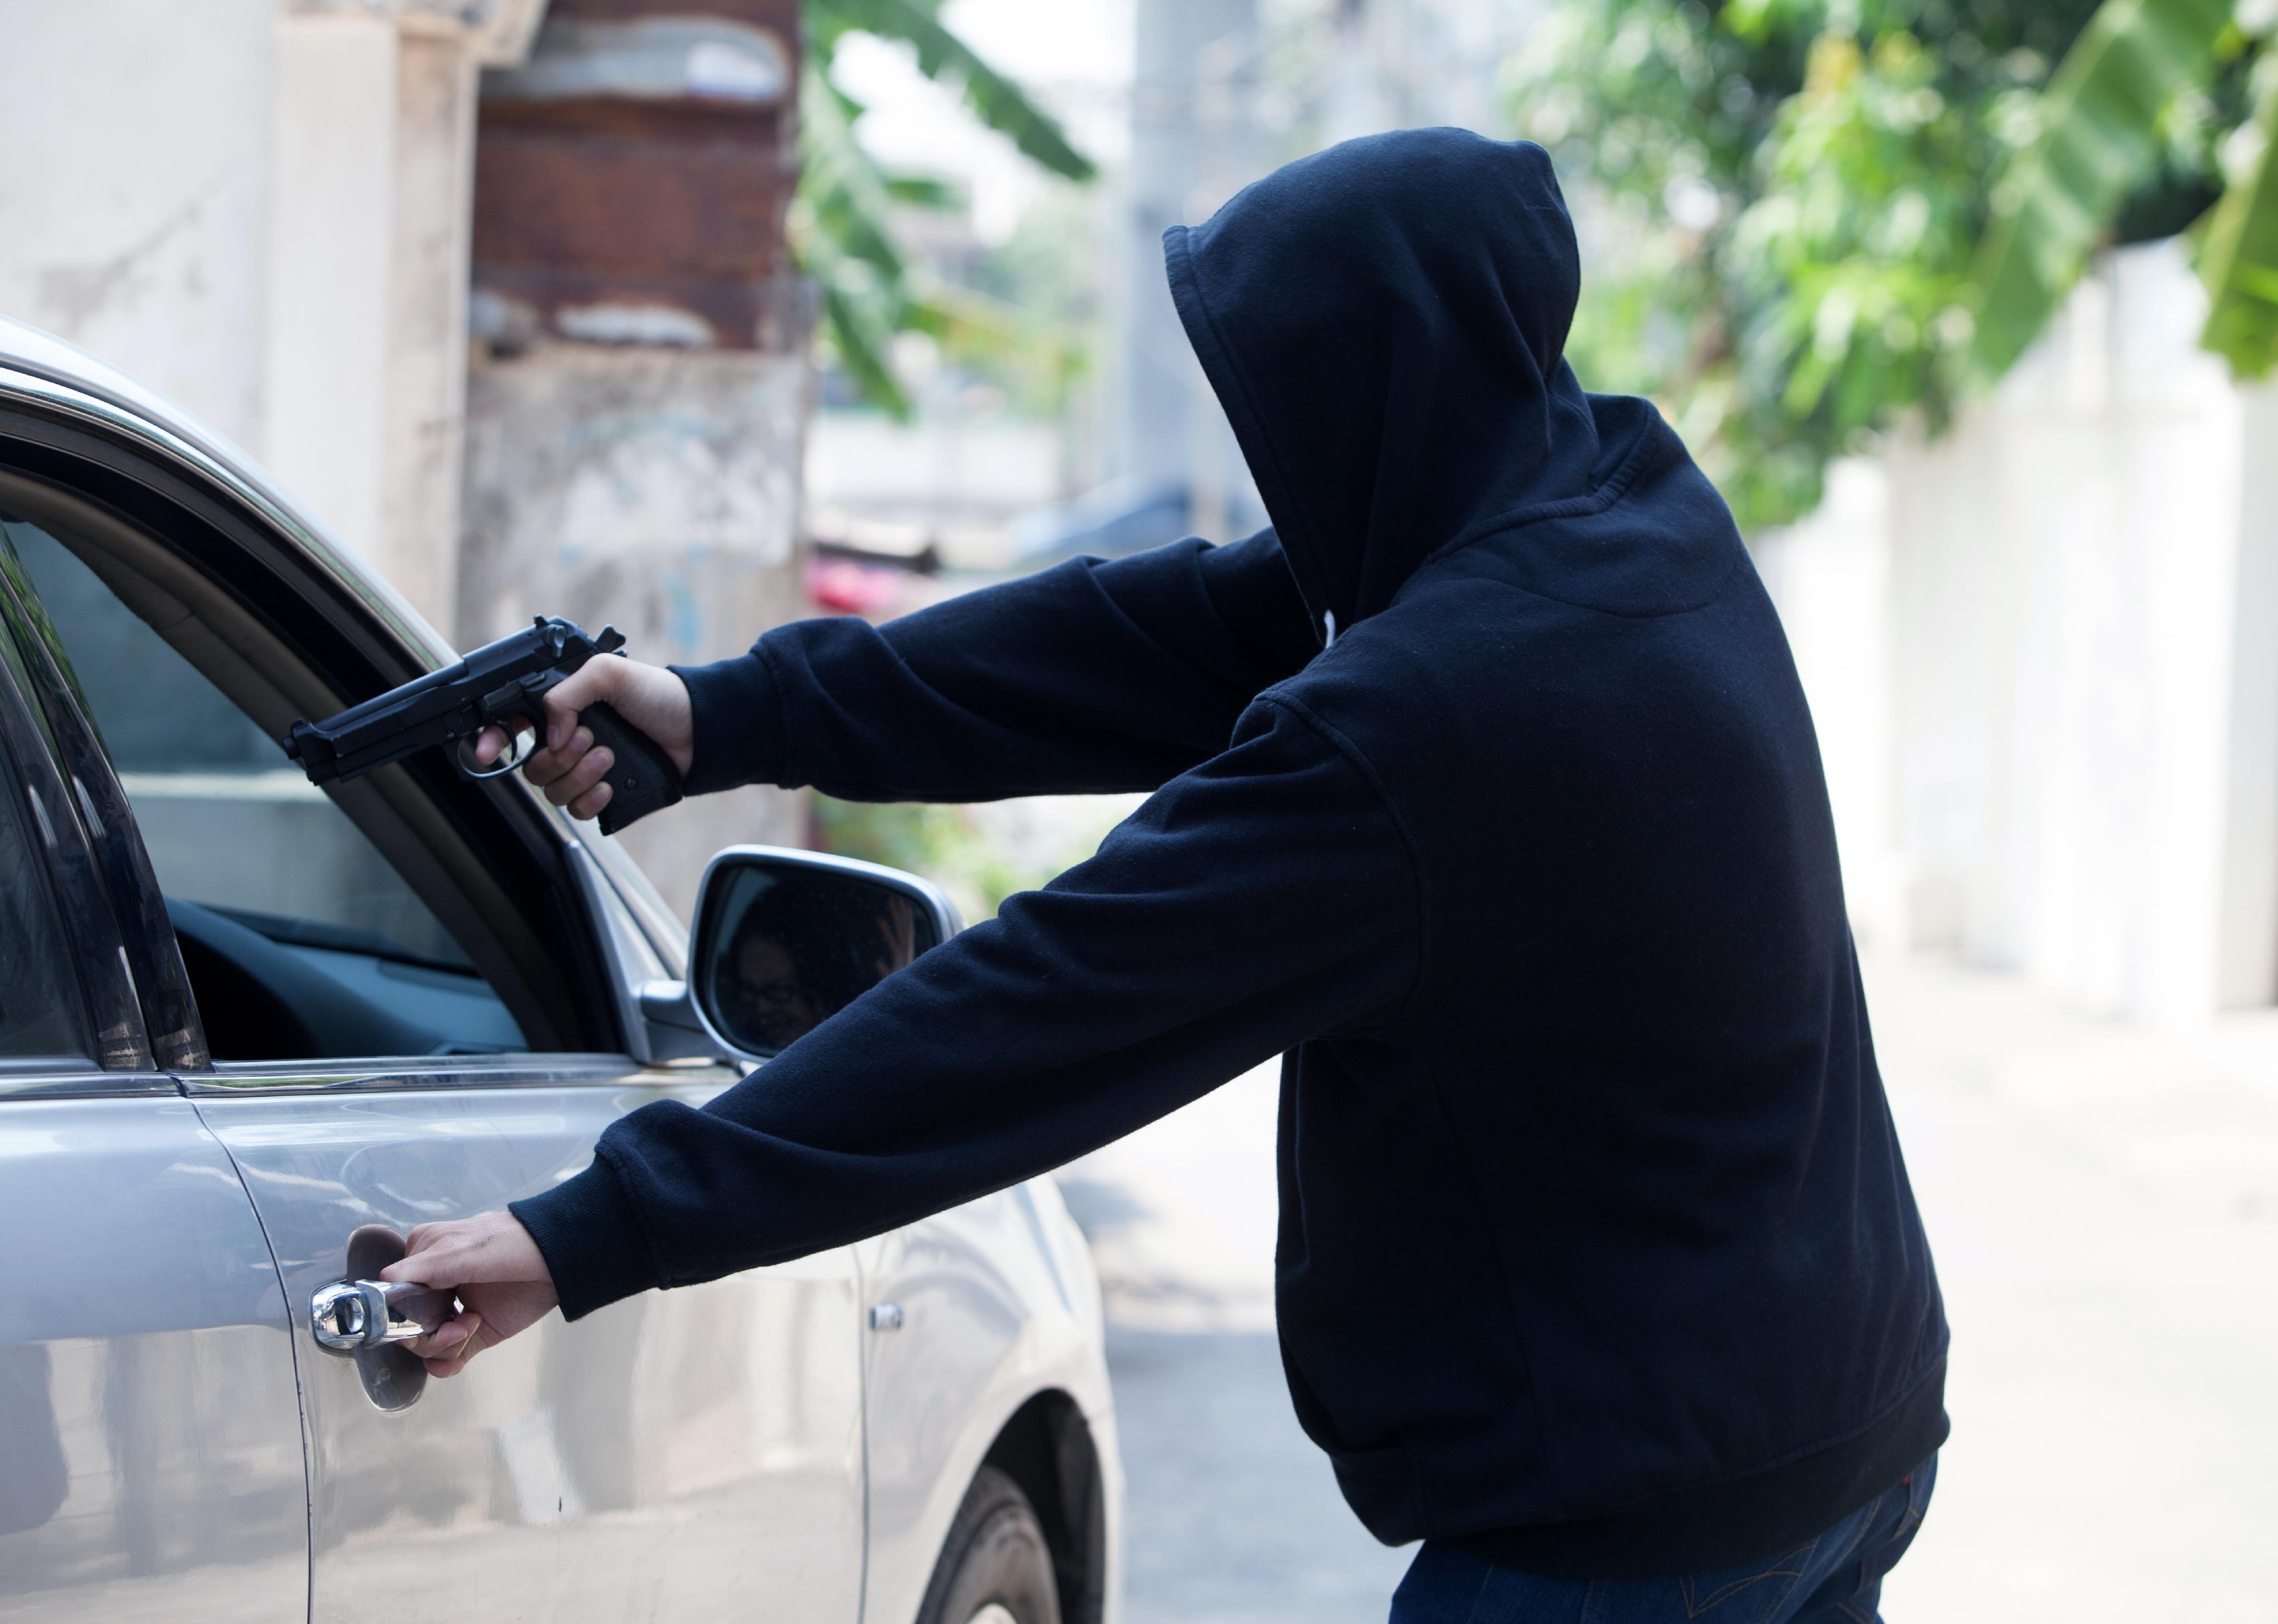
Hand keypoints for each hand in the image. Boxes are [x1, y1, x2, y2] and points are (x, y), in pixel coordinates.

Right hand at [381, 1210, 558, 1376]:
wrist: (557, 1259)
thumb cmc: (510, 1244)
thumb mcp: (461, 1250)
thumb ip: (421, 1267)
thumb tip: (382, 1281)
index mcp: (424, 1259)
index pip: (393, 1297)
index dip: (404, 1315)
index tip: (425, 1317)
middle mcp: (435, 1286)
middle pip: (408, 1327)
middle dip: (428, 1335)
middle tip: (457, 1325)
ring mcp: (455, 1310)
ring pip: (426, 1345)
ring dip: (444, 1345)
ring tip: (472, 1324)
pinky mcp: (475, 1331)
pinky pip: (447, 1358)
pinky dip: (446, 1363)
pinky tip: (455, 1357)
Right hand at [472, 655, 694, 821]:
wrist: (698, 729)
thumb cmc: (658, 694)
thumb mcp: (608, 674)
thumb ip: (566, 694)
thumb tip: (551, 735)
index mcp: (561, 709)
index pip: (512, 726)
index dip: (492, 739)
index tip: (488, 752)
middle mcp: (568, 741)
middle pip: (531, 767)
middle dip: (557, 756)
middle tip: (588, 737)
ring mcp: (585, 771)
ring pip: (552, 791)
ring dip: (578, 775)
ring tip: (609, 757)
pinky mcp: (605, 796)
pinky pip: (577, 811)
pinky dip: (590, 800)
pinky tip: (611, 785)